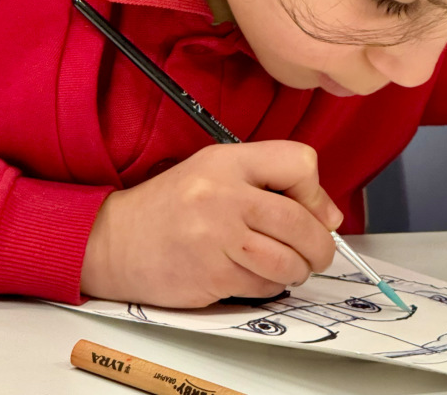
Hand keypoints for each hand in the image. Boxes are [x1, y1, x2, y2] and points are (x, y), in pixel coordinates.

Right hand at [80, 140, 342, 307]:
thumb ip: (272, 182)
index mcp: (228, 161)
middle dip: (320, 245)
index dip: (316, 191)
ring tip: (287, 266)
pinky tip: (253, 275)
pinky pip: (264, 286)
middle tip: (317, 252)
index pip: (299, 161)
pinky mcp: (212, 275)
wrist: (116, 240)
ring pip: (288, 260)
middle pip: (302, 221)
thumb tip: (330, 216)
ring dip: (298, 270)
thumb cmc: (173, 205)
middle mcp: (224, 194)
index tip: (312, 208)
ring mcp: (217, 237)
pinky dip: (269, 286)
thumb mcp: (218, 172)